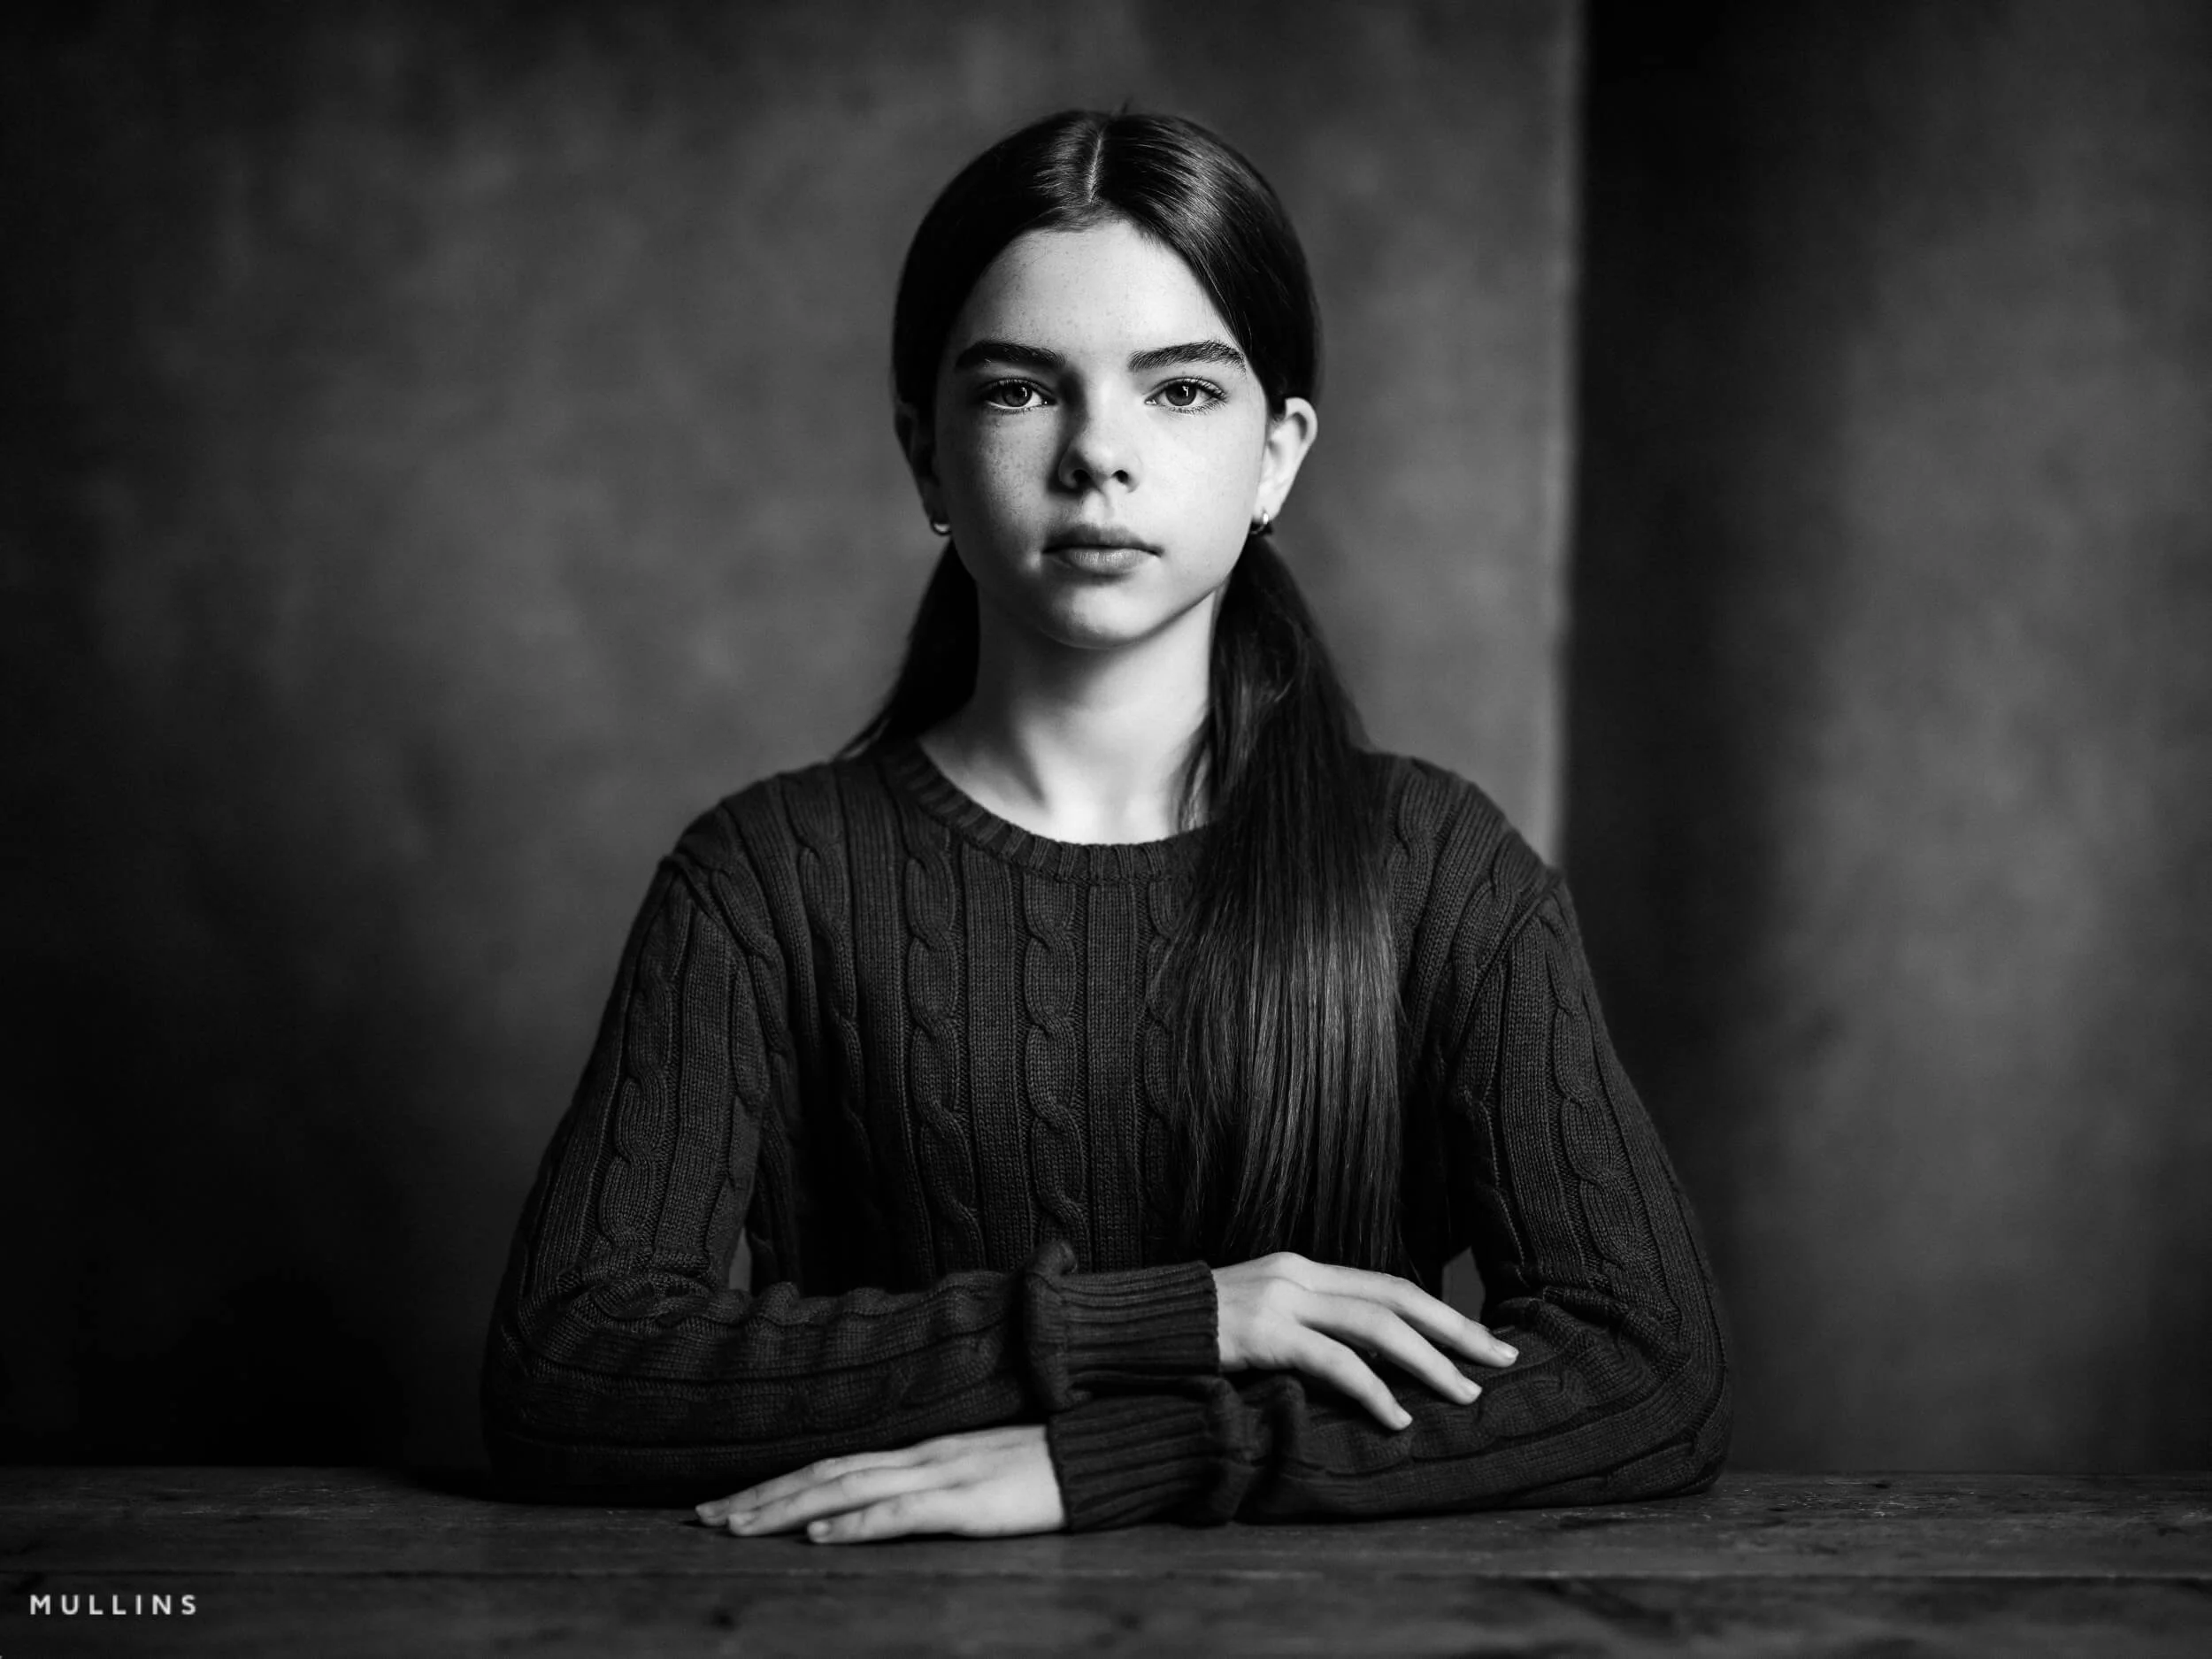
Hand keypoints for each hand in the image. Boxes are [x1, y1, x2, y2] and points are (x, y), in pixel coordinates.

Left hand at [694, 1425, 1064, 1543]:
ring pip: (848, 1488)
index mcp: (923, 1451)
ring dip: (787, 1508)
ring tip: (738, 1527)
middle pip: (825, 1473)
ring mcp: (946, 1475)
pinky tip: (821, 1533)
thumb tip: (886, 1505)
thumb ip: (936, 1483)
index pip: (834, 1464)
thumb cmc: (1049, 1469)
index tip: (727, 1503)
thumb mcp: (982, 1473)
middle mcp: (922, 1456)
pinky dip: (857, 1521)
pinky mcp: (971, 1502)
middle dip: (760, 1496)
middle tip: (703, 1519)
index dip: (778, 1483)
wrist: (1106, 1452)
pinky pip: (904, 1511)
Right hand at [1213, 1252, 1518, 1429]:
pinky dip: (1373, 1390)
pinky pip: (1333, 1361)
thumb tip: (1364, 1362)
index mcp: (1303, 1269)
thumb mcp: (1259, 1319)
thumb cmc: (1196, 1334)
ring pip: (1377, 1327)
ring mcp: (1281, 1300)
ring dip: (1429, 1363)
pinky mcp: (1263, 1333)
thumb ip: (1307, 1327)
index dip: (1441, 1313)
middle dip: (1457, 1330)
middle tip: (1502, 1359)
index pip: (1389, 1285)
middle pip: (1398, 1297)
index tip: (1481, 1339)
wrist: (1133, 1326)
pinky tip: (1397, 1417)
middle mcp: (1299, 1275)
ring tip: (1466, 1394)